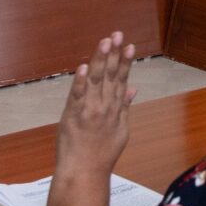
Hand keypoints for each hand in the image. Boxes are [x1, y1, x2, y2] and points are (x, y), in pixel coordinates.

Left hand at [56, 32, 136, 173]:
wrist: (85, 171)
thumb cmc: (102, 153)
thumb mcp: (121, 131)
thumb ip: (124, 107)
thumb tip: (132, 89)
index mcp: (115, 108)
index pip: (121, 79)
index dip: (125, 62)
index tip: (130, 45)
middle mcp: (104, 106)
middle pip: (110, 75)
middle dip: (114, 53)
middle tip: (117, 34)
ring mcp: (89, 110)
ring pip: (96, 80)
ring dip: (100, 60)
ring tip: (105, 42)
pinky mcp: (73, 115)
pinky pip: (77, 95)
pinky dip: (80, 82)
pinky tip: (84, 67)